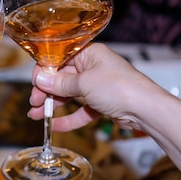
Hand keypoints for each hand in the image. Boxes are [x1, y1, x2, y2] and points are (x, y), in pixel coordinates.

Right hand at [28, 43, 157, 132]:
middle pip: (62, 77)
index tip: (35, 84)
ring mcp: (97, 86)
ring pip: (69, 94)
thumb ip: (60, 83)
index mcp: (90, 53)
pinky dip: (69, 117)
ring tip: (37, 115)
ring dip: (53, 105)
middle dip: (46, 91)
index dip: (45, 71)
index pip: (60, 58)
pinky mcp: (102, 103)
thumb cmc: (119, 88)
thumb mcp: (84, 83)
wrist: (146, 110)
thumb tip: (39, 79)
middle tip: (34, 102)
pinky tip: (55, 126)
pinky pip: (81, 109)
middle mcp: (93, 67)